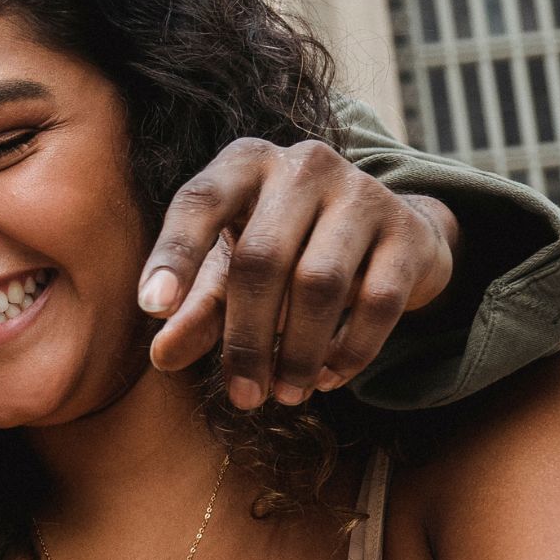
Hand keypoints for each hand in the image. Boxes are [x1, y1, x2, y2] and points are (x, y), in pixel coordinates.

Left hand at [138, 139, 456, 408]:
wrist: (390, 233)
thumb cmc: (288, 248)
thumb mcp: (233, 269)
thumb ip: (197, 307)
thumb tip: (162, 355)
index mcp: (245, 164)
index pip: (199, 202)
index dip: (174, 254)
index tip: (152, 307)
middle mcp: (302, 166)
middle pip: (261, 258)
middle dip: (246, 338)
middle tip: (243, 395)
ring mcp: (361, 192)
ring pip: (320, 284)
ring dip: (298, 352)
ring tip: (285, 394)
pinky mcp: (407, 232)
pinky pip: (376, 302)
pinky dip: (349, 351)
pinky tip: (329, 379)